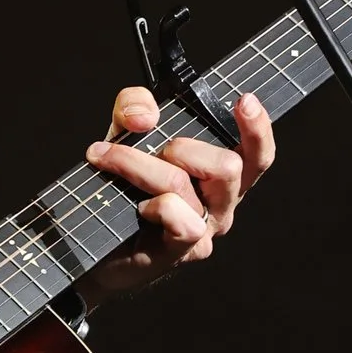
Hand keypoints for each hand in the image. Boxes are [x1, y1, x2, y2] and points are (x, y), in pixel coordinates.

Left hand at [84, 86, 272, 284]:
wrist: (93, 239)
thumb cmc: (123, 186)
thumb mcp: (127, 133)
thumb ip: (134, 107)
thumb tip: (145, 116)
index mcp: (222, 178)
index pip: (257, 156)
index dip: (258, 130)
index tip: (244, 100)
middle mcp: (221, 206)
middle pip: (228, 166)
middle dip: (182, 147)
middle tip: (155, 152)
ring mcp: (203, 232)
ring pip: (183, 184)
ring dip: (142, 166)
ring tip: (114, 162)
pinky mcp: (180, 251)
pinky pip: (173, 213)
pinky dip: (150, 201)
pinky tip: (137, 207)